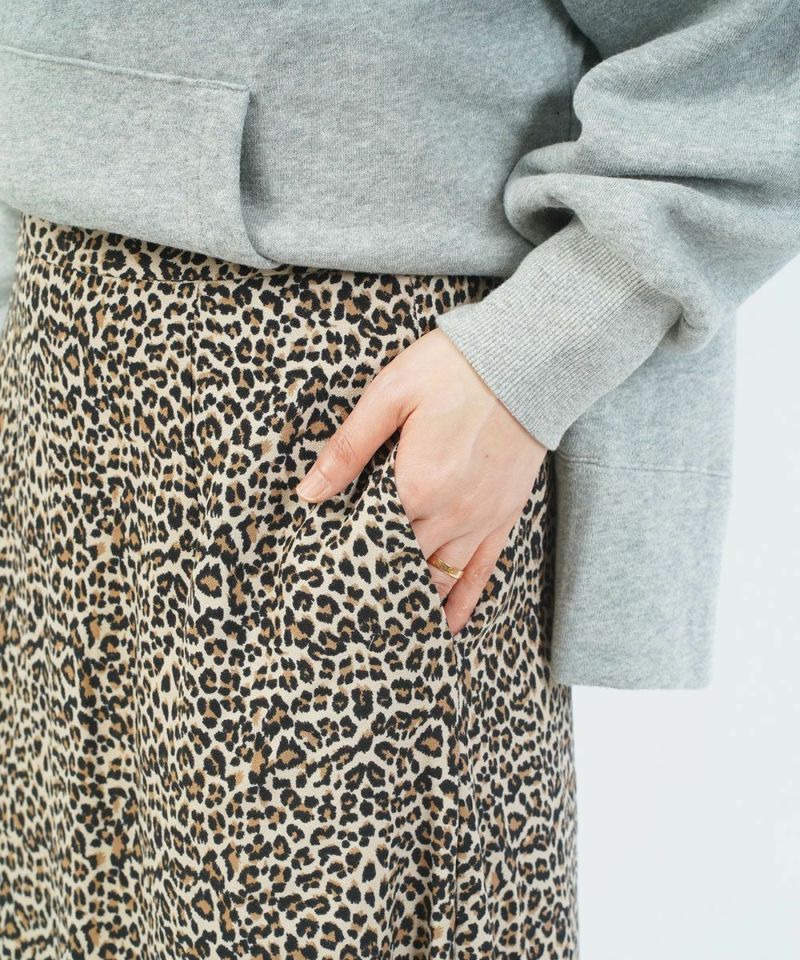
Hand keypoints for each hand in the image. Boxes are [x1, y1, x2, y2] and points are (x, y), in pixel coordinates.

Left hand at [296, 328, 546, 634]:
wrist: (529, 358)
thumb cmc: (454, 369)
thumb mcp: (390, 395)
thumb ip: (348, 448)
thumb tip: (308, 493)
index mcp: (414, 486)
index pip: (367, 539)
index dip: (343, 556)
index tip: (321, 574)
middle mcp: (449, 514)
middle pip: (400, 565)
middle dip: (372, 582)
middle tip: (344, 605)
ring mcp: (481, 521)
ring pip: (439, 579)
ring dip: (412, 600)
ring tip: (385, 625)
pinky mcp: (505, 518)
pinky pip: (482, 575)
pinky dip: (461, 604)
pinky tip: (444, 627)